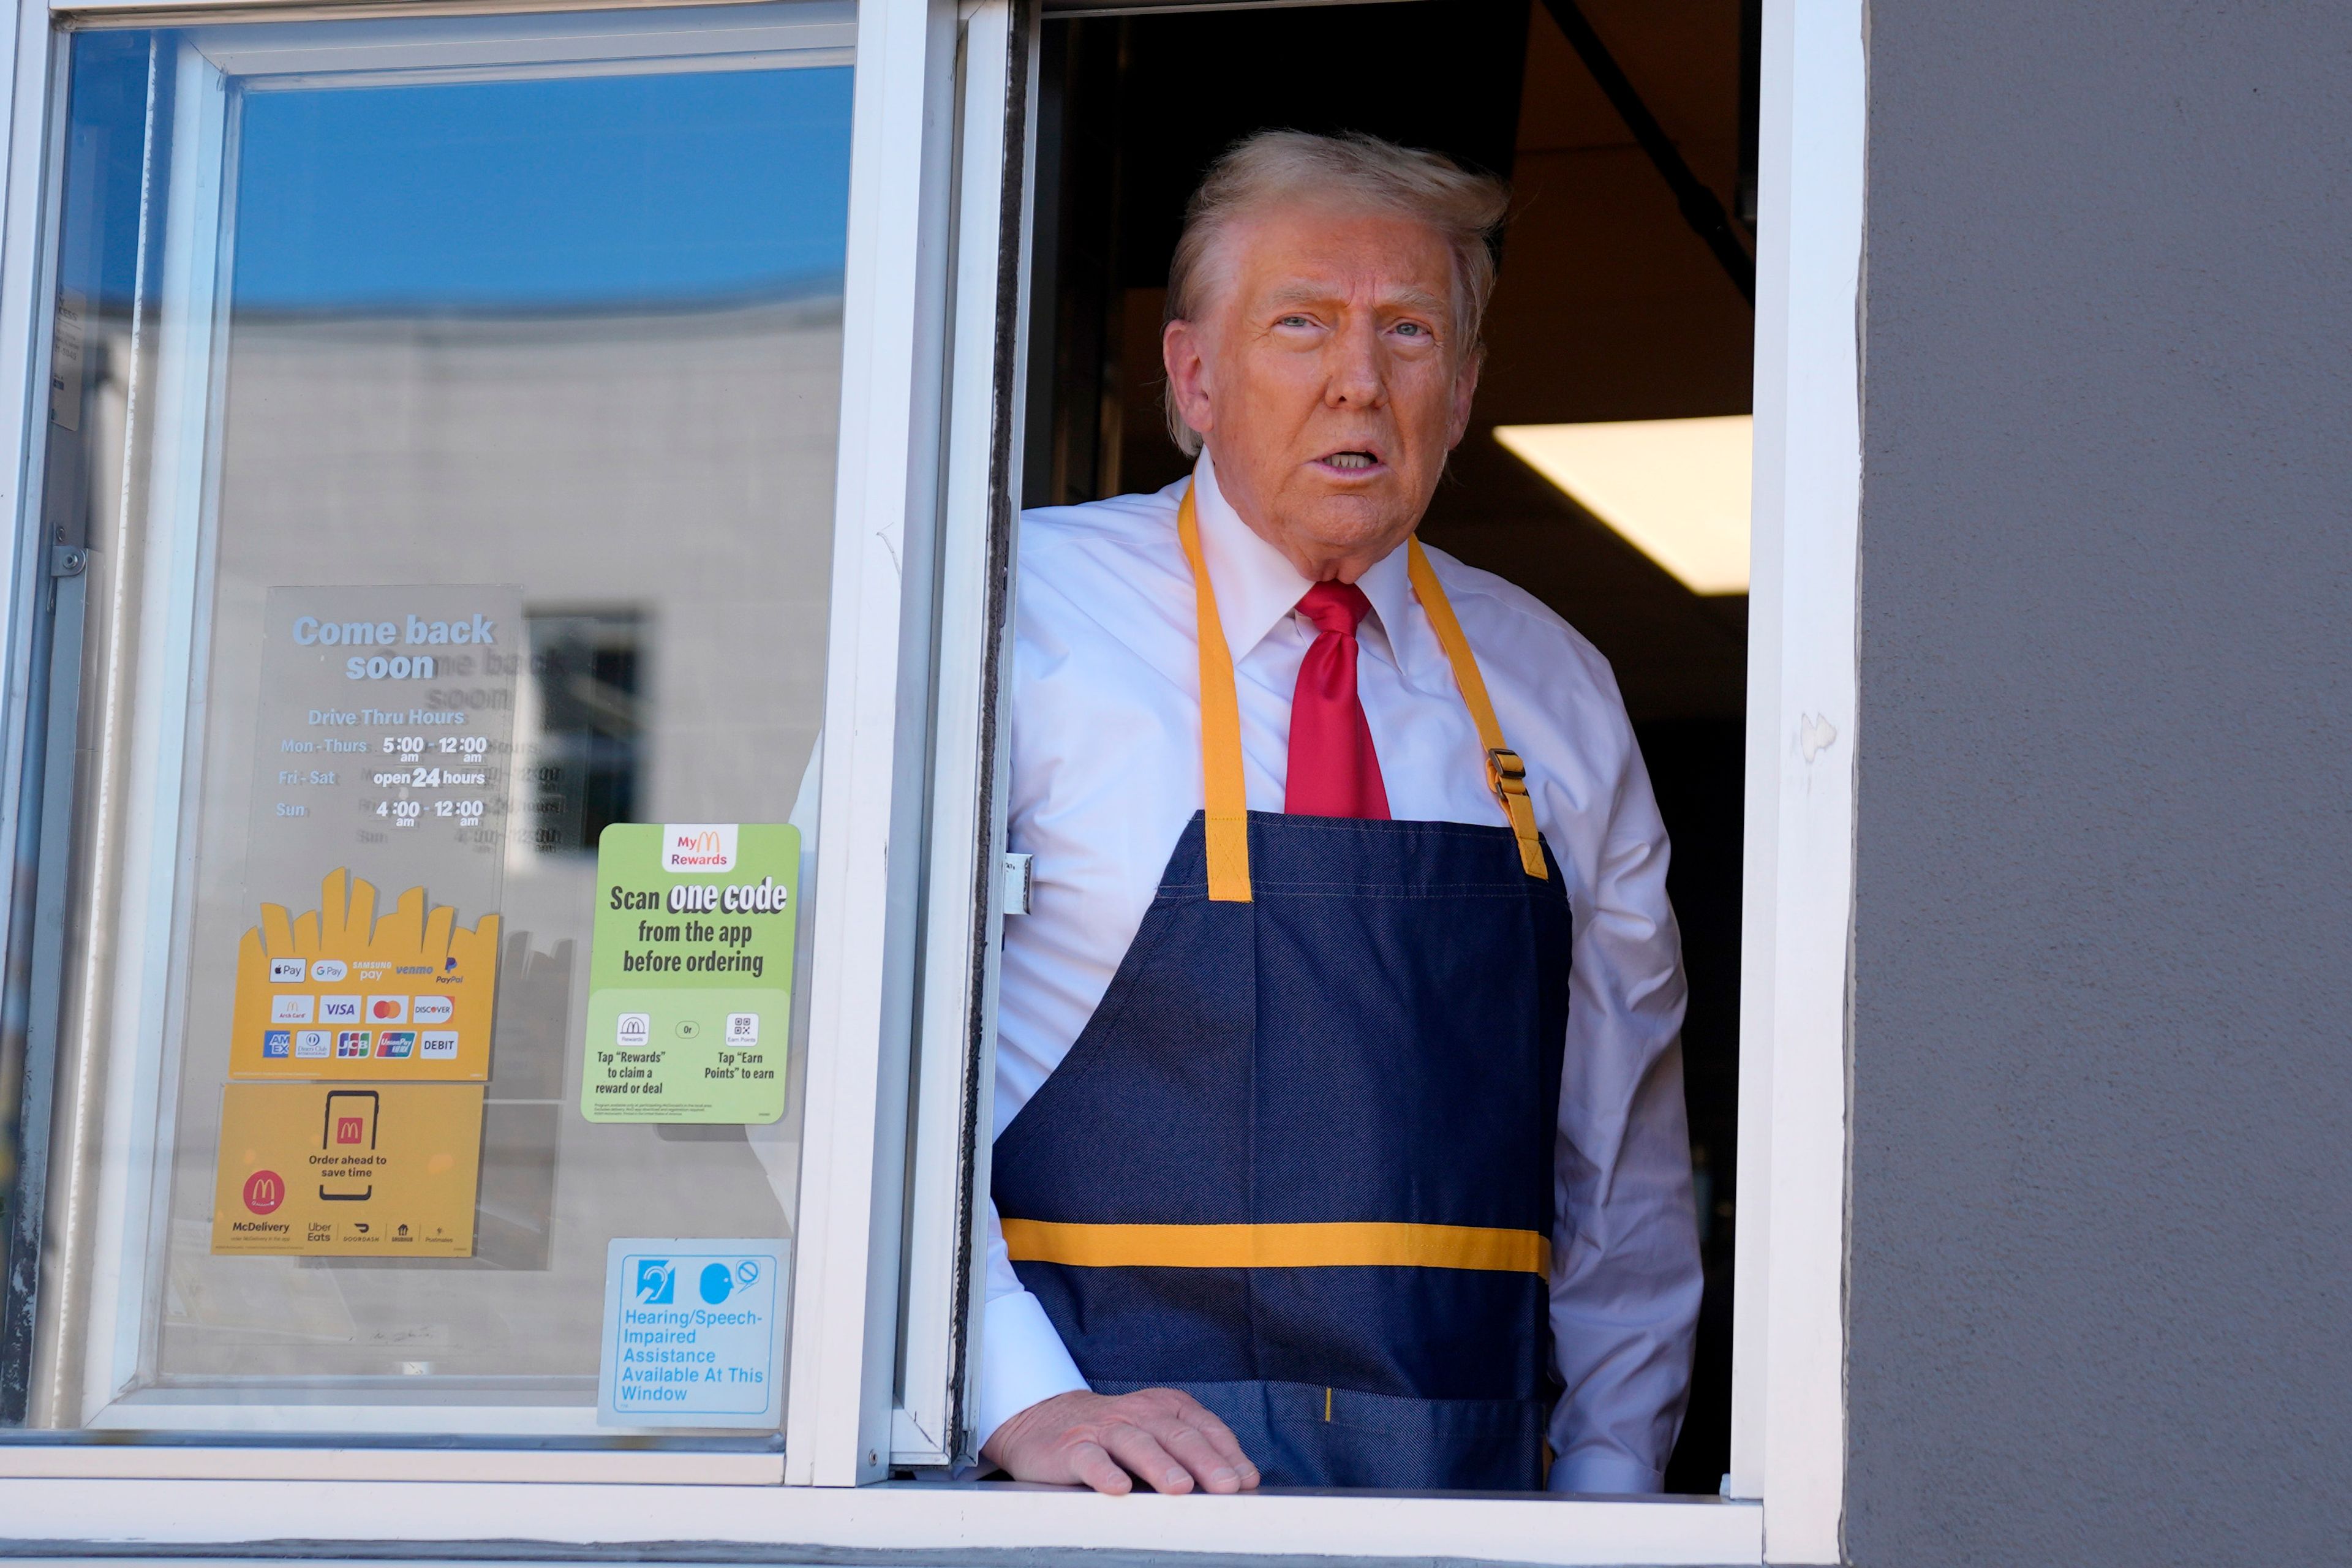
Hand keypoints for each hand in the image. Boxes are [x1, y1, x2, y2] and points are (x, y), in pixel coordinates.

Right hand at [981, 1387, 1260, 1494]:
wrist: (1043, 1421)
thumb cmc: (1113, 1436)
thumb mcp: (1154, 1434)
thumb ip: (1189, 1455)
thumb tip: (1237, 1486)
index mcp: (1164, 1407)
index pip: (1203, 1427)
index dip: (1228, 1453)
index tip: (1246, 1480)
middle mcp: (1137, 1413)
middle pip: (1176, 1435)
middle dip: (1206, 1461)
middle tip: (1227, 1486)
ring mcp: (1104, 1429)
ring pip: (1136, 1443)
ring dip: (1160, 1465)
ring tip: (1180, 1488)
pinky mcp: (1072, 1447)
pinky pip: (1090, 1459)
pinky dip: (1104, 1473)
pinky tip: (1118, 1488)